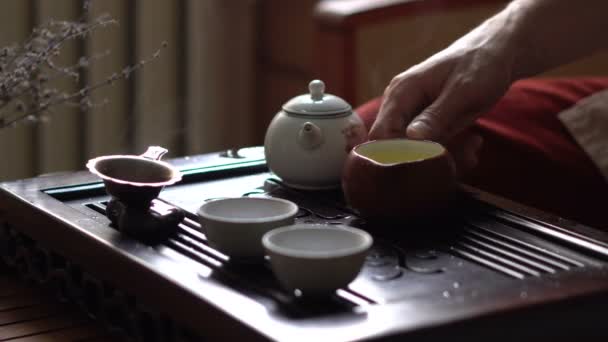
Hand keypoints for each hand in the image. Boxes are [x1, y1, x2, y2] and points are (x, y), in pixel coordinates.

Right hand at [368, 16, 517, 172]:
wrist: (495, 50)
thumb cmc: (480, 65)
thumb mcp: (463, 93)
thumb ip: (436, 116)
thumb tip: (411, 138)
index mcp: (402, 92)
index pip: (381, 135)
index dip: (399, 155)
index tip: (431, 162)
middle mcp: (399, 103)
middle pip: (395, 146)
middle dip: (425, 158)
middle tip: (462, 156)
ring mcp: (410, 112)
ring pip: (413, 149)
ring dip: (442, 155)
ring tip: (472, 148)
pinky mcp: (423, 120)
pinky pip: (427, 144)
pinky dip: (448, 150)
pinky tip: (472, 145)